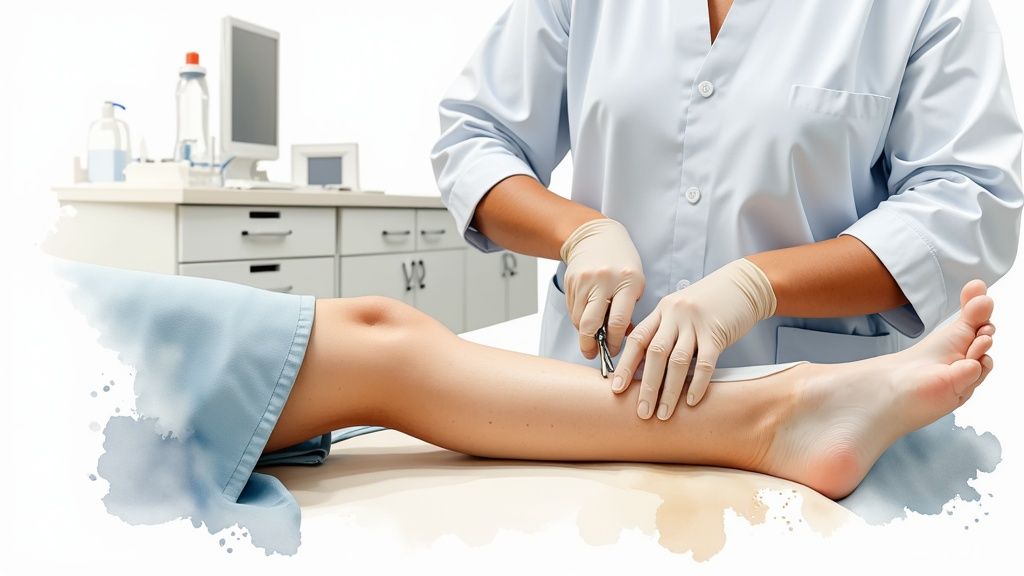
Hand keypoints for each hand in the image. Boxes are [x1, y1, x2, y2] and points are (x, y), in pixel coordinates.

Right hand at [560, 218, 644, 358]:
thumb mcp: (635, 283)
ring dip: (584, 333)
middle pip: (591, 324)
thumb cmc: (622, 263)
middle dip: (590, 346)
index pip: (618, 322)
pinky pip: (572, 309)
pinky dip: (578, 318)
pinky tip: (586, 316)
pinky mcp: (571, 281)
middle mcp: (605, 281)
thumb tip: (622, 339)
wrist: (597, 236)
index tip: (614, 352)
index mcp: (628, 282)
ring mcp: (585, 280)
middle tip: (593, 354)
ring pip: (578, 319)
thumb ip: (629, 311)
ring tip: (591, 336)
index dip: (615, 343)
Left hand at [611, 258, 776, 418]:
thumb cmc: (709, 302)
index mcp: (661, 311)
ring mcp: (696, 323)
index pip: (637, 339)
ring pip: (677, 361)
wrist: (743, 284)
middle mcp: (675, 315)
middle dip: (646, 385)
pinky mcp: (718, 332)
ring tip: (663, 414)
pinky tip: (692, 401)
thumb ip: (663, 332)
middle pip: (654, 353)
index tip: (617, 389)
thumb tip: (644, 367)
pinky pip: (706, 362)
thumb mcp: (679, 310)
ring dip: (669, 391)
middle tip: (641, 412)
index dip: (625, 365)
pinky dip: (697, 383)